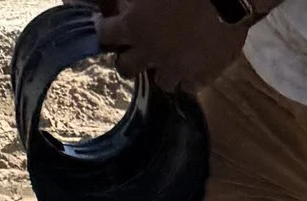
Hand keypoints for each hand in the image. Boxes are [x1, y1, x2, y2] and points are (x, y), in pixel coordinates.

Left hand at [91, 0, 250, 91]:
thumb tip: (122, 2)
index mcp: (134, 26)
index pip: (105, 34)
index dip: (105, 29)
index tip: (108, 25)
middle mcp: (150, 53)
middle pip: (125, 69)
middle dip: (126, 59)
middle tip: (134, 49)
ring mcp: (177, 69)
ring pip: (160, 82)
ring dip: (160, 70)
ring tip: (167, 59)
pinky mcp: (202, 77)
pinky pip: (190, 86)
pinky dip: (188, 77)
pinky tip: (192, 65)